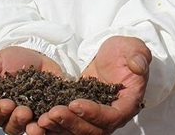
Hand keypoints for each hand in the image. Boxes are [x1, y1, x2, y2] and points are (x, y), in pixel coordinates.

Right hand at [0, 46, 62, 134]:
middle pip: (11, 127)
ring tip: (39, 120)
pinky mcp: (48, 112)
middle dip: (17, 120)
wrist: (35, 54)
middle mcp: (12, 115)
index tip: (7, 104)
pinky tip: (53, 115)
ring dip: (33, 127)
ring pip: (29, 128)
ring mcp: (31, 116)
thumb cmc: (11, 60)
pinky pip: (50, 122)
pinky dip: (51, 121)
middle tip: (24, 111)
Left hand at [32, 36, 149, 134]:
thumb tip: (138, 66)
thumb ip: (138, 56)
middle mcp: (112, 117)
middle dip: (71, 123)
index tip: (75, 103)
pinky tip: (37, 122)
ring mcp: (95, 118)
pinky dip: (53, 127)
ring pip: (77, 132)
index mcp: (127, 104)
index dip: (94, 113)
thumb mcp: (133, 47)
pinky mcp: (80, 115)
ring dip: (59, 128)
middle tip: (52, 112)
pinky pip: (67, 126)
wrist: (112, 55)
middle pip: (92, 130)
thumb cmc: (124, 51)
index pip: (112, 117)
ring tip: (41, 119)